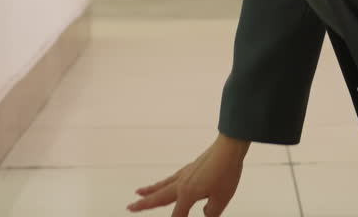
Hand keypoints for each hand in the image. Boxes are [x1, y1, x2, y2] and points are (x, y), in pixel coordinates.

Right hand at [128, 135, 248, 216]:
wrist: (229, 147)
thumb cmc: (226, 173)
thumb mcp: (221, 200)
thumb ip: (210, 213)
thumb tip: (205, 214)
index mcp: (188, 193)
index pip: (177, 216)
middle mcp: (182, 183)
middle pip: (159, 197)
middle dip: (143, 204)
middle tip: (129, 207)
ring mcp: (185, 174)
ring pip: (163, 185)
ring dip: (150, 191)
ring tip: (138, 192)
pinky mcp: (190, 169)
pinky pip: (171, 178)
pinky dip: (163, 183)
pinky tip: (164, 184)